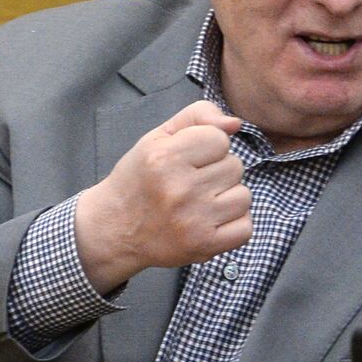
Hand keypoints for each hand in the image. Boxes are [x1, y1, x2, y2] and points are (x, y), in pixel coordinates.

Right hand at [75, 101, 251, 293]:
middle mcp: (179, 189)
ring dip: (228, 197)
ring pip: (244, 196)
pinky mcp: (204, 246)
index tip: (189, 159)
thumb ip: (198, 116)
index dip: (208, 146)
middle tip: (190, 183)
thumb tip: (235, 123)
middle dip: (217, 172)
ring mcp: (193, 220)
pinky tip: (210, 221)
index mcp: (164, 157)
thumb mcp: (159, 137)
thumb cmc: (142, 177)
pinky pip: (246, 228)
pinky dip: (234, 224)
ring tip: (201, 202)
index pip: (220, 139)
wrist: (115, 228)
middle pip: (235, 167)